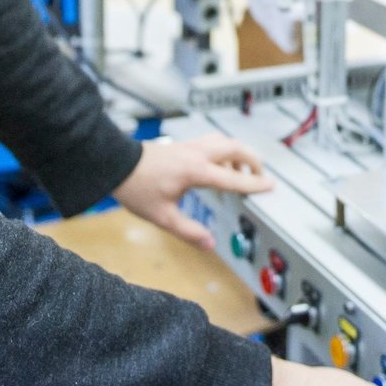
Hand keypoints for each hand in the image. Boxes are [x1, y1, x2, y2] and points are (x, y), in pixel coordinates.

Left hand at [111, 133, 271, 248]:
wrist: (116, 164)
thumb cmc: (136, 187)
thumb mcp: (162, 217)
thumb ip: (188, 232)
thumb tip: (209, 244)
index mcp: (195, 171)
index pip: (233, 179)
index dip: (254, 184)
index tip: (270, 186)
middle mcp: (196, 154)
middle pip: (236, 149)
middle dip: (253, 161)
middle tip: (260, 177)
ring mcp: (190, 146)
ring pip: (225, 141)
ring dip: (239, 153)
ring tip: (241, 172)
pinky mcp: (183, 144)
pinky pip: (212, 142)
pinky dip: (224, 150)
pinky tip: (219, 164)